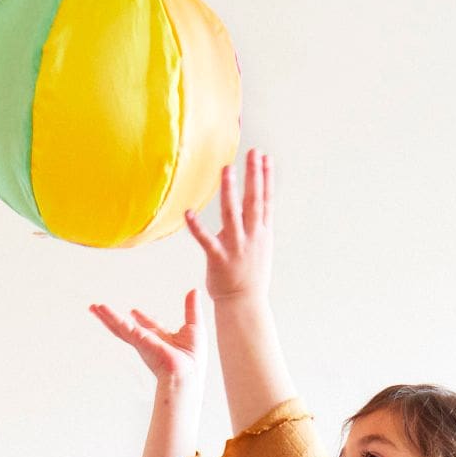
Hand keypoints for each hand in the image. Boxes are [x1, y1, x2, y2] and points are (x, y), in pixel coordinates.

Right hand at [89, 289, 206, 386]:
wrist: (187, 373)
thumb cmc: (193, 358)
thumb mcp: (195, 326)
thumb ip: (191, 309)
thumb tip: (193, 290)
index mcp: (163, 339)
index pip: (150, 326)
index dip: (143, 318)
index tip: (134, 311)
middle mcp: (149, 340)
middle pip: (129, 326)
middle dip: (116, 319)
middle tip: (103, 310)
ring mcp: (141, 341)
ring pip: (119, 326)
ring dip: (106, 317)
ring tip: (93, 308)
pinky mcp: (136, 340)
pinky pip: (120, 326)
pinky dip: (109, 317)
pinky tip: (99, 309)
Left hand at [185, 148, 272, 302]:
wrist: (244, 303)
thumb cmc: (249, 276)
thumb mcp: (258, 248)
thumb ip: (251, 227)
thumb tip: (242, 209)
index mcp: (261, 233)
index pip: (266, 200)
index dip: (265, 178)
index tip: (264, 157)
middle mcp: (251, 237)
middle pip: (254, 202)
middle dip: (254, 176)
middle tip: (252, 153)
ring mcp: (236, 247)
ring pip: (232, 216)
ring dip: (230, 192)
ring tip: (226, 170)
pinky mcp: (219, 259)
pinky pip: (206, 241)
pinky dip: (197, 227)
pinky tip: (189, 212)